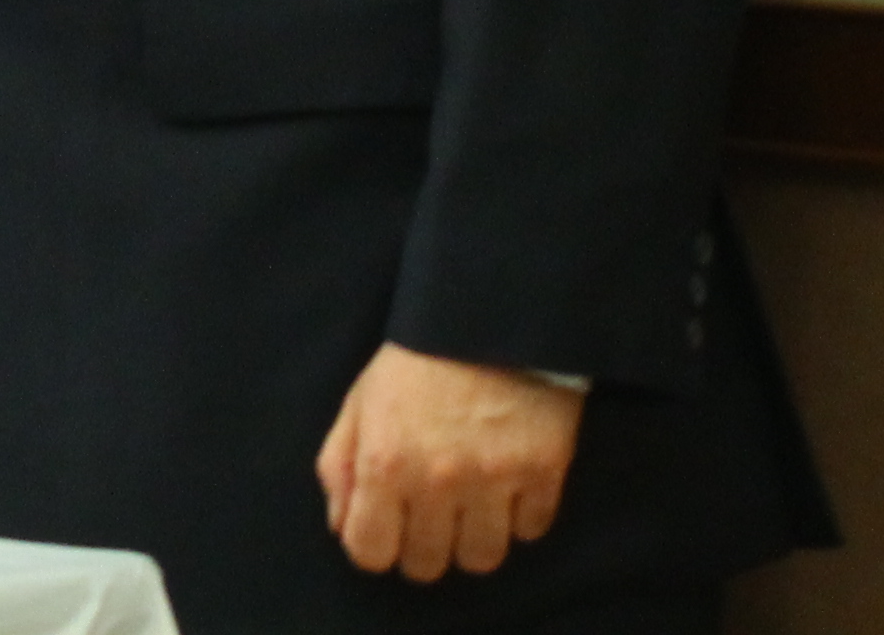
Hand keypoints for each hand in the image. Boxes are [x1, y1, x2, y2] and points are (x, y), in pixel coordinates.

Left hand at [317, 343, 583, 579]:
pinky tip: (507, 486)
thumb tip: (342, 526)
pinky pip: (530, 531)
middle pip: (427, 565)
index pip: (370, 552)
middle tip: (428, 519)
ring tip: (470, 508)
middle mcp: (436, 481)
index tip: (385, 531)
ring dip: (472, 540)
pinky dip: (519, 517)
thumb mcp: (358, 403)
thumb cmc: (413, 364)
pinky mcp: (543, 473)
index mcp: (383, 462)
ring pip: (481, 559)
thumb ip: (340, 465)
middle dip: (422, 548)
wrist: (486, 319)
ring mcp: (494, 481)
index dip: (374, 547)